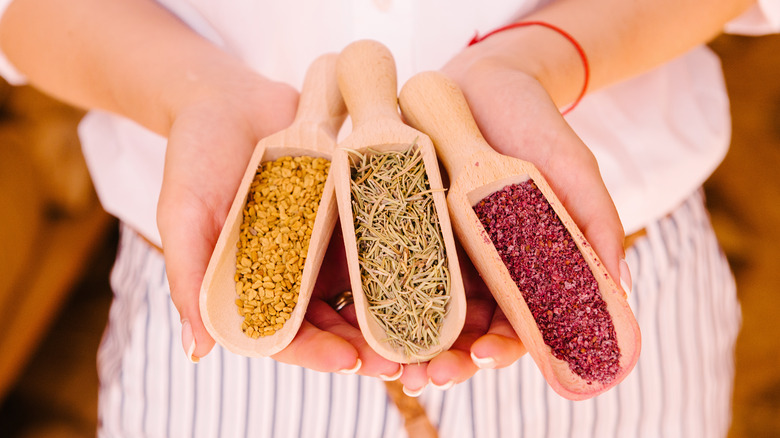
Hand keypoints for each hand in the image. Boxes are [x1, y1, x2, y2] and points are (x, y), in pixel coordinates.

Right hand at [157, 69, 402, 379]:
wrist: (228, 98)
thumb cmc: (193, 157)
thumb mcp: (183, 215)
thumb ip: (189, 278)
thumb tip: (195, 352)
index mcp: (255, 288)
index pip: (289, 336)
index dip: (317, 353)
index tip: (350, 362)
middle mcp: (298, 274)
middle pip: (337, 322)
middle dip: (369, 344)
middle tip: (405, 360)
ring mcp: (328, 244)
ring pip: (366, 290)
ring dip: (396, 312)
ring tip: (429, 327)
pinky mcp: (353, 210)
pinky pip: (382, 237)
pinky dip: (406, 256)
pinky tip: (435, 267)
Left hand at [398, 48, 624, 391]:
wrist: (484, 81)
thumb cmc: (536, 127)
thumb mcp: (573, 172)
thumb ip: (594, 225)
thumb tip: (620, 290)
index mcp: (519, 269)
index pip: (514, 325)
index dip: (503, 348)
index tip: (487, 357)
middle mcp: (474, 268)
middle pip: (460, 330)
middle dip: (447, 359)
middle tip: (429, 377)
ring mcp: (433, 250)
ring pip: (417, 310)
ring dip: (404, 342)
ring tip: (389, 363)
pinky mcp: (396, 226)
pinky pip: (380, 266)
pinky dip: (371, 294)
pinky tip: (357, 312)